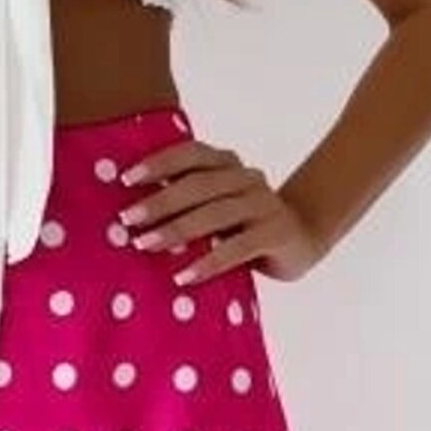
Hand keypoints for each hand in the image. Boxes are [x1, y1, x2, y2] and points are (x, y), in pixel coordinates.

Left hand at [117, 135, 323, 285]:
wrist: (303, 237)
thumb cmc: (244, 222)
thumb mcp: (217, 205)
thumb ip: (187, 201)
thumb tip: (131, 214)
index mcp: (228, 164)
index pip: (192, 154)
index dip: (160, 163)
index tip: (126, 179)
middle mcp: (247, 178)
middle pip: (199, 185)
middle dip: (160, 201)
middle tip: (128, 219)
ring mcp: (265, 204)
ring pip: (216, 214)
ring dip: (177, 230)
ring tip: (145, 245)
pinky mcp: (277, 234)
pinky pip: (238, 248)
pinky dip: (208, 262)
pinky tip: (184, 276)